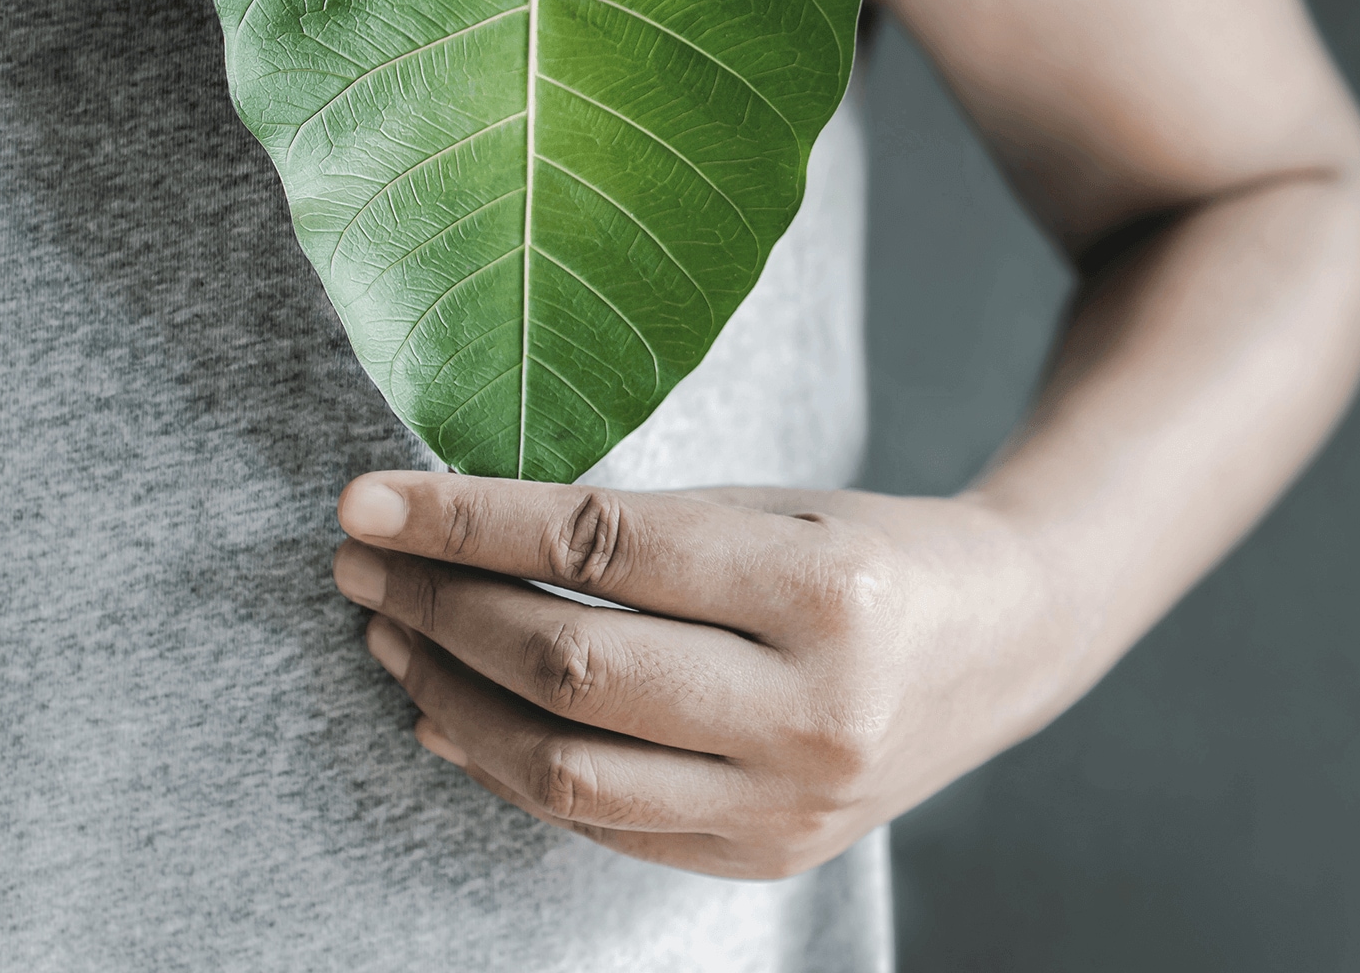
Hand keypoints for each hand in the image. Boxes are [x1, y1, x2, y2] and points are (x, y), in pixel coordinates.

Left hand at [334, 472, 1064, 878]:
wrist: (1000, 645)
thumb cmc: (868, 546)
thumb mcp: (768, 505)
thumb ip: (632, 533)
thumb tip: (458, 547)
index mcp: (824, 586)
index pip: (600, 546)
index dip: (465, 522)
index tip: (366, 500)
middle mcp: (813, 709)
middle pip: (571, 666)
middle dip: (439, 610)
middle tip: (359, 565)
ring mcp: (791, 804)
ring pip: (568, 768)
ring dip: (450, 697)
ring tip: (385, 634)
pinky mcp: (766, 858)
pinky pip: (602, 823)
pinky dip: (506, 768)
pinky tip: (445, 716)